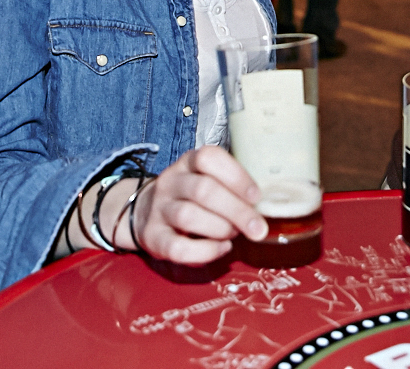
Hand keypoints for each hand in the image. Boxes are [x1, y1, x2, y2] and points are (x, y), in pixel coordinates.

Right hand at [129, 146, 265, 264]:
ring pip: (188, 216)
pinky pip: (177, 248)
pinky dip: (205, 251)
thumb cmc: (189, 197)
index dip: (236, 176)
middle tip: (258, 228)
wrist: (143, 212)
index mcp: (188, 163)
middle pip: (202, 190)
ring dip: (220, 228)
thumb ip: (230, 187)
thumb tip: (266, 207)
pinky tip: (222, 248)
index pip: (209, 158)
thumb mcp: (205, 180)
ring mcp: (158, 209)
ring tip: (234, 234)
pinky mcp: (153, 238)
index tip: (257, 196)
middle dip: (236, 210)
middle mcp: (171, 182)